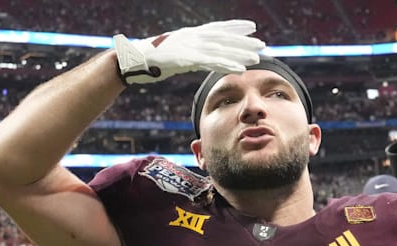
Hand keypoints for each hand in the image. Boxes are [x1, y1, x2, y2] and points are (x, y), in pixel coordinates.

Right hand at [113, 20, 265, 84]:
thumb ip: (189, 54)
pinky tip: (239, 68)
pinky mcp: (185, 59)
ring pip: (220, 50)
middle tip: (264, 45)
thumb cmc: (151, 59)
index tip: (252, 27)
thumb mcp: (174, 53)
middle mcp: (192, 37)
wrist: (132, 61)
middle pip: (224, 38)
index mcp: (190, 34)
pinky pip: (210, 62)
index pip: (217, 28)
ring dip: (240, 54)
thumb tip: (200, 59)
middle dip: (244, 42)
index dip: (235, 26)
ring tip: (257, 58)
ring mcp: (189, 47)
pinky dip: (226, 64)